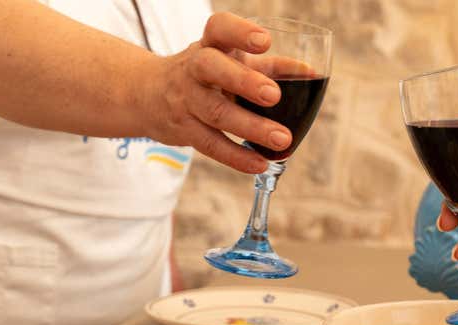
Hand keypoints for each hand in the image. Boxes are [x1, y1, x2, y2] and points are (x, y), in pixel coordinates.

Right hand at [147, 12, 292, 172]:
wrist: (148, 95)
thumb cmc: (205, 74)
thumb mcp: (231, 61)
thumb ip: (270, 66)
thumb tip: (309, 72)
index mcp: (210, 44)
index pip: (219, 28)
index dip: (239, 32)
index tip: (264, 41)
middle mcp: (194, 68)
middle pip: (213, 69)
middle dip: (244, 82)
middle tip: (274, 95)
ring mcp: (186, 100)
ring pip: (216, 113)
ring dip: (251, 127)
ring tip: (282, 139)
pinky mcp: (184, 129)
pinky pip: (211, 145)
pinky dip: (237, 157)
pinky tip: (261, 163)